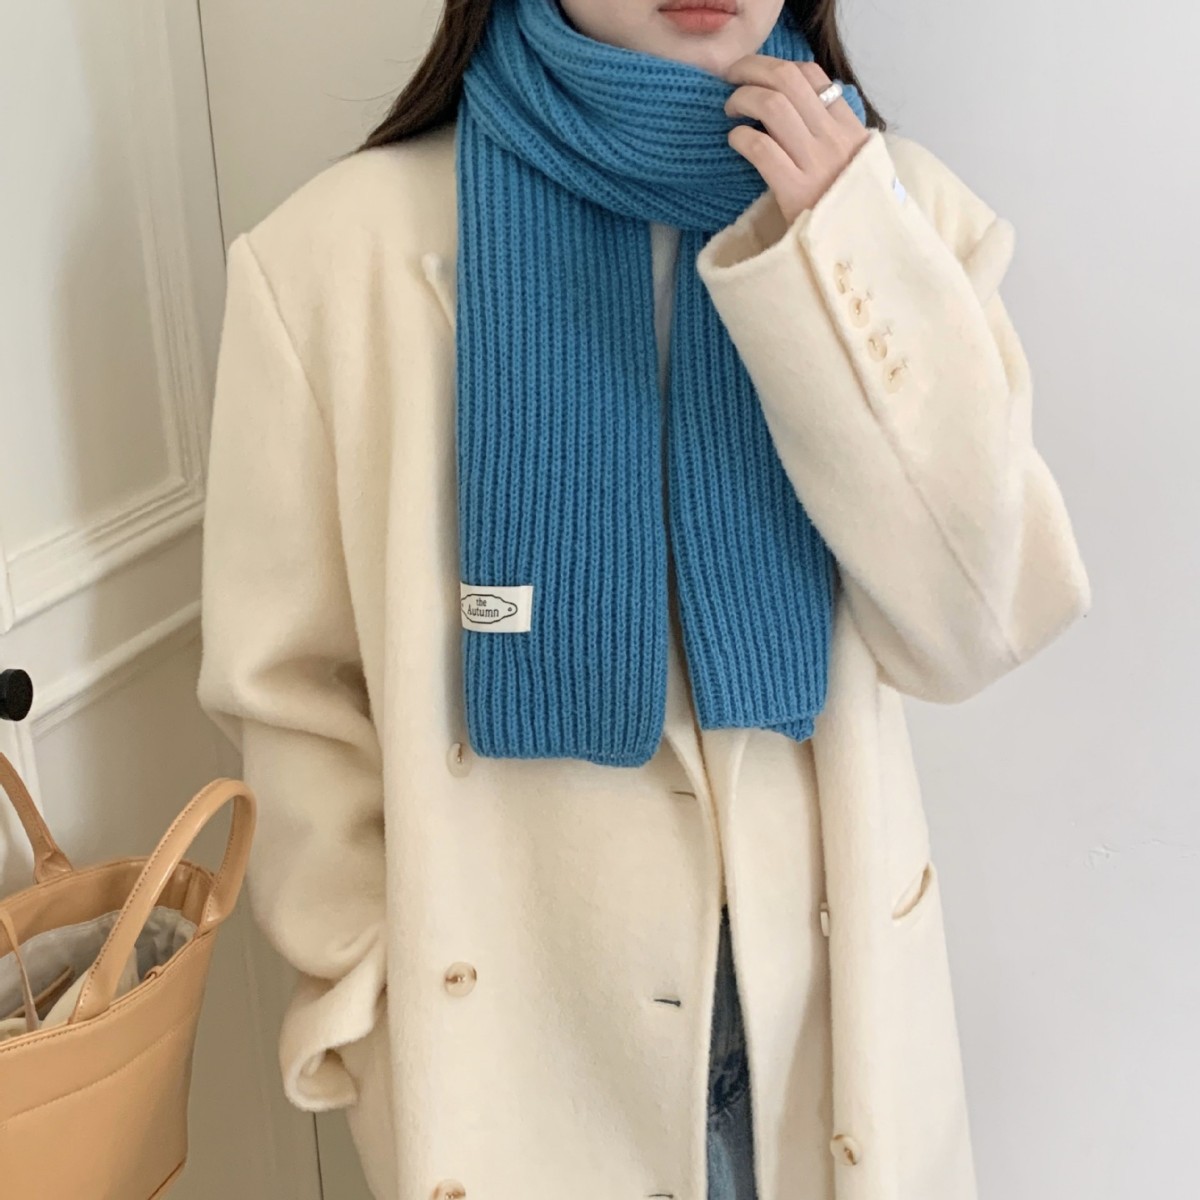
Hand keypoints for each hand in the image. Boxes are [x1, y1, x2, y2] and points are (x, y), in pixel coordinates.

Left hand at [721, 54, 870, 225]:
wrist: (857, 258)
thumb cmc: (847, 213)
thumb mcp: (855, 167)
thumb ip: (834, 138)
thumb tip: (800, 110)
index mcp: (851, 130)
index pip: (813, 76)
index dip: (778, 67)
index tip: (757, 73)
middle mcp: (835, 140)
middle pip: (788, 79)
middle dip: (752, 70)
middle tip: (732, 79)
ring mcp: (816, 164)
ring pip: (772, 105)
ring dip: (742, 98)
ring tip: (730, 109)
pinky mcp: (795, 191)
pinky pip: (760, 147)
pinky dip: (740, 136)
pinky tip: (735, 140)